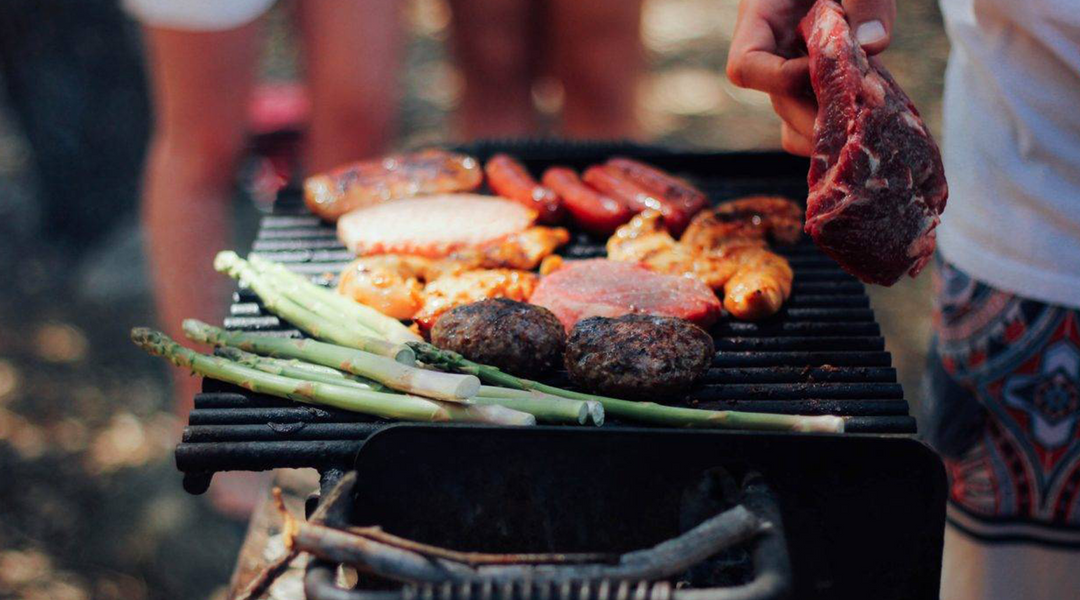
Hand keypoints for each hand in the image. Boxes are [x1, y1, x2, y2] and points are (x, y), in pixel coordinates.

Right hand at [726, 0, 895, 155]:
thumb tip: (874, 44)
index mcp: (764, 15)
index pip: (747, 66)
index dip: (780, 78)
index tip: (824, 68)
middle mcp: (776, 46)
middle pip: (777, 101)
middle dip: (816, 116)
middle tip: (860, 124)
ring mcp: (796, 64)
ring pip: (795, 116)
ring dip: (829, 129)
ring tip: (867, 128)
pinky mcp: (820, 75)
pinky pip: (816, 114)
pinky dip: (841, 126)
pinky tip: (874, 119)